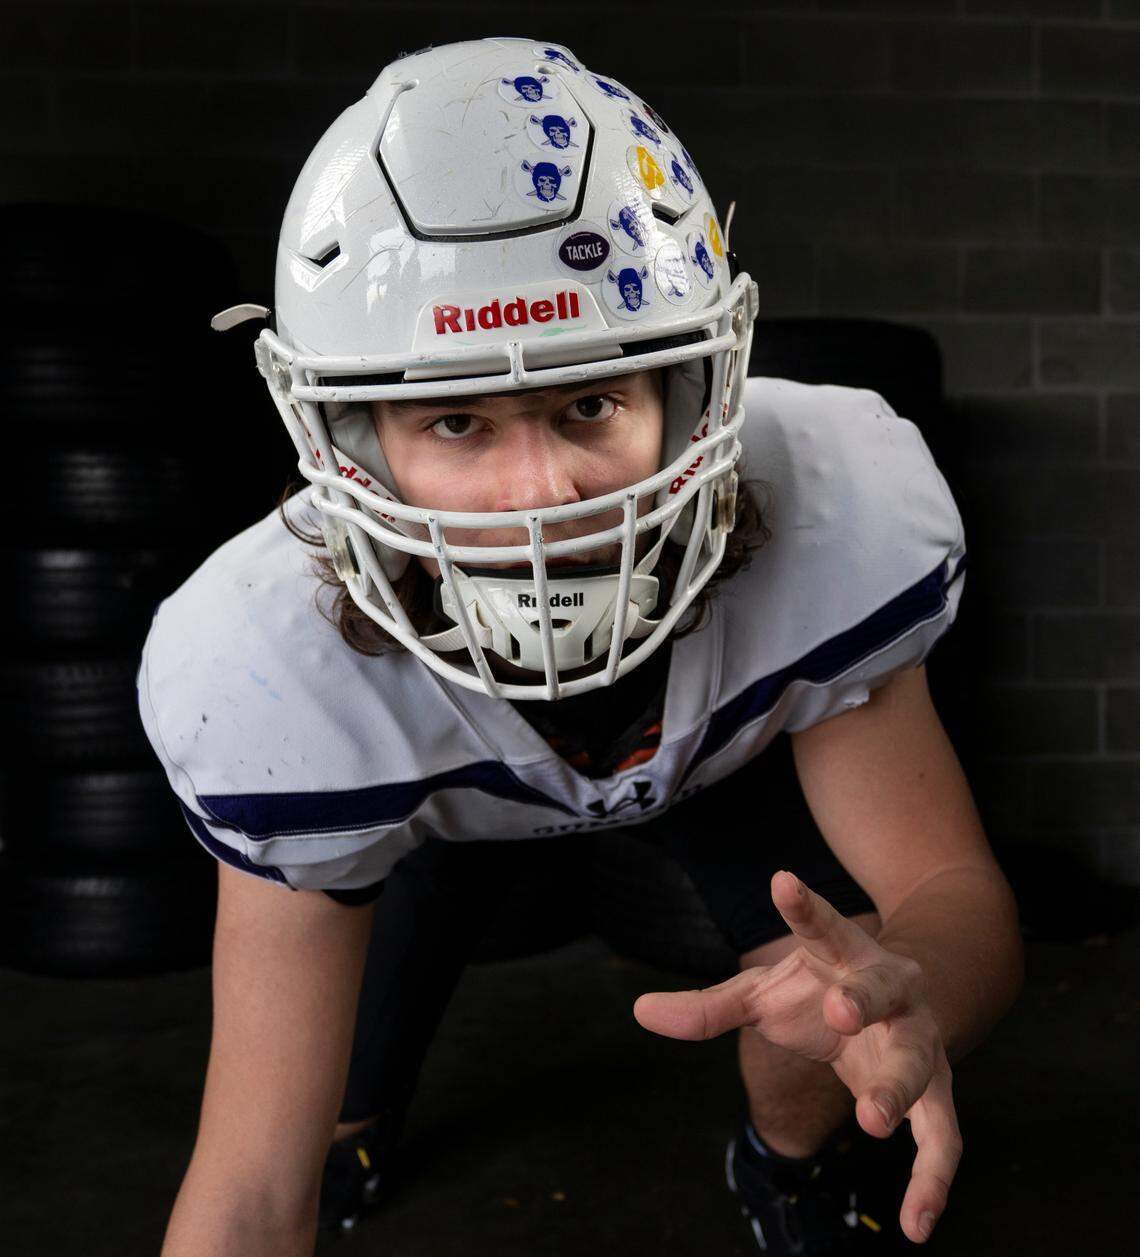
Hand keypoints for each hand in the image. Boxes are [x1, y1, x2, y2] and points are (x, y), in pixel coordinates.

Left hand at [632, 870, 960, 1244]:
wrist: (906, 1004)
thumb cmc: (824, 992)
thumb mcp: (766, 993)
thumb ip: (711, 1007)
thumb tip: (638, 1010)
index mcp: (845, 955)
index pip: (822, 925)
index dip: (802, 906)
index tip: (780, 880)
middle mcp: (891, 990)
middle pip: (879, 992)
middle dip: (862, 1002)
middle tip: (837, 1014)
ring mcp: (918, 1040)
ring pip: (916, 1064)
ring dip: (897, 1090)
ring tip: (872, 1121)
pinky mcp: (935, 1092)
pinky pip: (941, 1138)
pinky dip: (932, 1182)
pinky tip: (916, 1226)